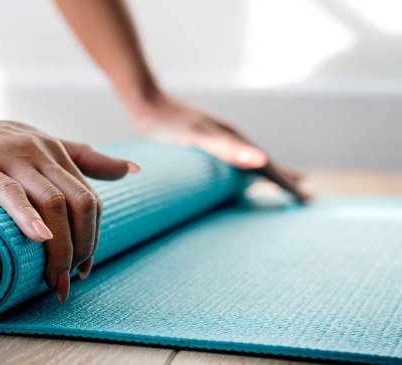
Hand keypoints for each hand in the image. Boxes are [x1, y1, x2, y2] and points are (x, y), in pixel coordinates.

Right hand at [0, 106, 139, 302]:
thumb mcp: (39, 143)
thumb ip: (83, 157)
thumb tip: (132, 170)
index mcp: (54, 151)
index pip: (89, 199)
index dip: (92, 237)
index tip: (83, 268)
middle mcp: (39, 151)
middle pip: (79, 203)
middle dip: (81, 247)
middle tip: (67, 280)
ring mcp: (10, 157)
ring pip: (52, 202)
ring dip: (59, 247)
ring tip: (52, 279)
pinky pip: (10, 193)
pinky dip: (27, 218)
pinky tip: (38, 239)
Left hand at [130, 94, 309, 201]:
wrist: (145, 100)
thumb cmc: (167, 122)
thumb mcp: (197, 137)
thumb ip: (227, 148)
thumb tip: (262, 160)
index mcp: (235, 138)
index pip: (268, 166)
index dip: (286, 183)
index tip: (306, 200)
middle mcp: (231, 136)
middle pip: (265, 161)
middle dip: (285, 180)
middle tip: (307, 198)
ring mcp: (219, 137)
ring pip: (252, 158)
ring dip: (270, 172)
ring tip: (287, 182)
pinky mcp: (204, 140)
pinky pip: (235, 158)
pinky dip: (247, 167)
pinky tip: (242, 172)